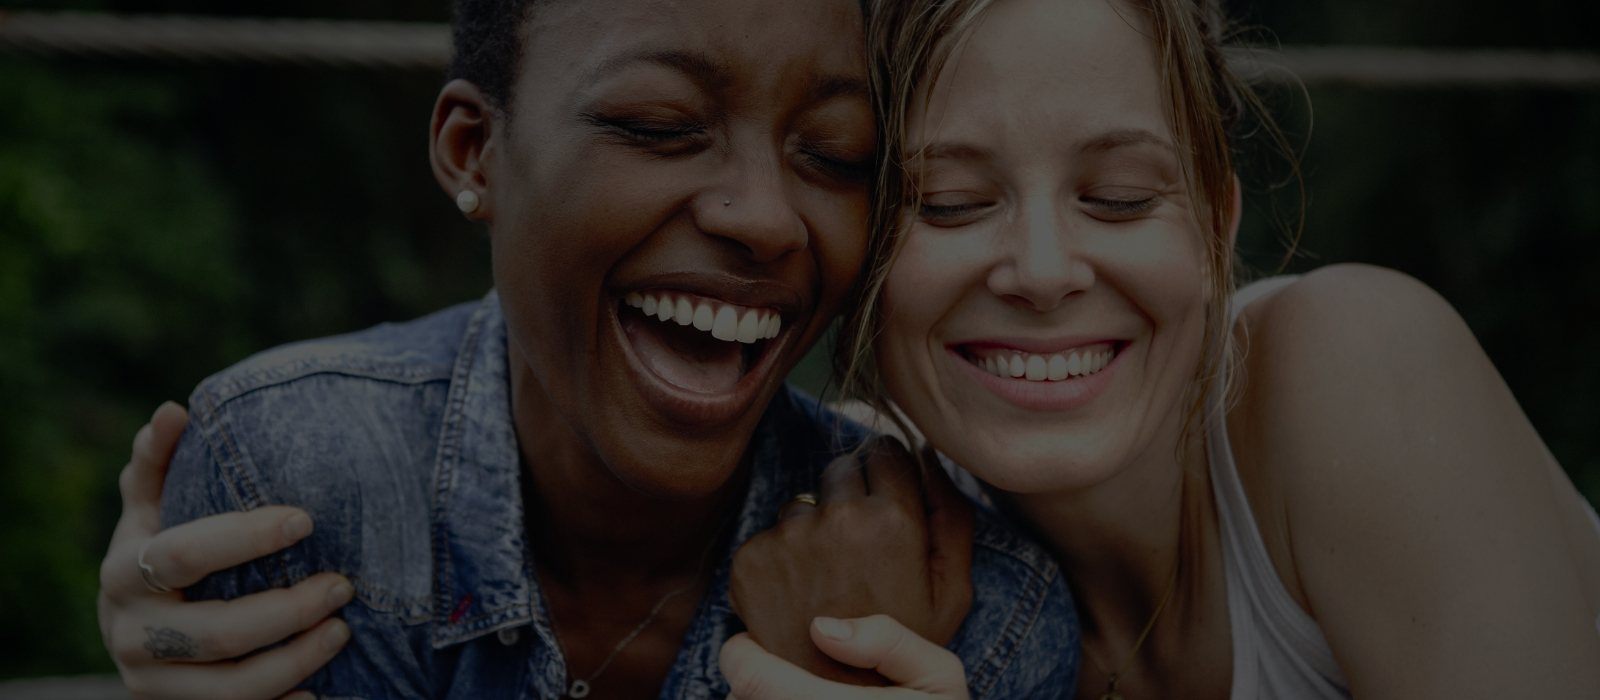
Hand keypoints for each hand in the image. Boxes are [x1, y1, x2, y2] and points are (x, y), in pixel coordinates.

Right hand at [98, 402, 352, 699]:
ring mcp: (153, 685)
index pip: (185, 553)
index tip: (306, 519)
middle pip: (219, 631)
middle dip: (290, 609)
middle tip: (344, 584)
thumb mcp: (150, 510)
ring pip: (234, 688)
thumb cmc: (157, 553)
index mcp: (124, 574)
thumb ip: (159, 463)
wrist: (132, 634)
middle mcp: (130, 635)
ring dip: (298, 660)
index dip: (245, 536)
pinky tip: (322, 690)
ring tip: (343, 631)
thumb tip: (175, 410)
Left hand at [729, 437, 973, 684]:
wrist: (838, 697)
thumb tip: (928, 453)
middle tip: (858, 549)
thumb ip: (951, 514)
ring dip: (813, 528)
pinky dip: (780, 557)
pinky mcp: (751, 558)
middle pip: (841, 468)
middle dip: (850, 496)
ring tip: (828, 579)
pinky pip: (769, 535)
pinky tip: (798, 594)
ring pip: (802, 503)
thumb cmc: (904, 646)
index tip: (887, 502)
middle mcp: (837, 518)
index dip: (888, 475)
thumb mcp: (951, 589)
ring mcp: (789, 537)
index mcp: (892, 518)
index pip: (884, 450)